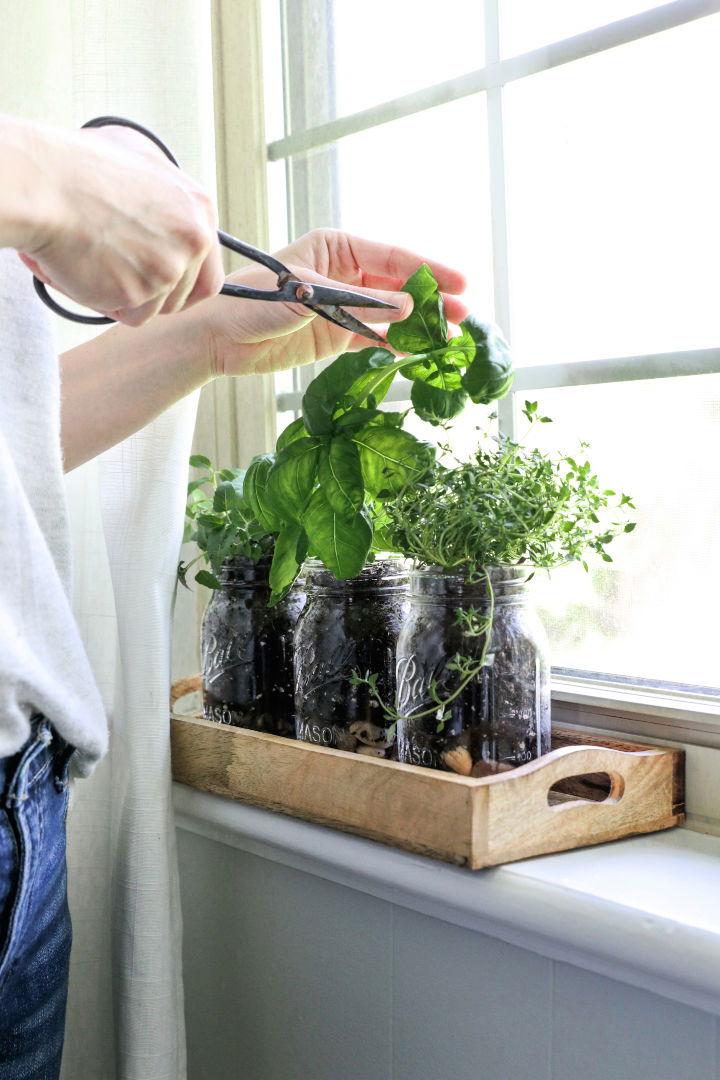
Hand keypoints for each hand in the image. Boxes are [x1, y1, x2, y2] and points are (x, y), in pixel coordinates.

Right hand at [12, 119, 224, 325]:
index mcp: (198, 208)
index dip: (185, 281)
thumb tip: (164, 211)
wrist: (43, 185)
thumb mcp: (140, 158)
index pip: (208, 268)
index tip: (166, 284)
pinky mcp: (139, 293)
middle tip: (123, 276)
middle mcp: (192, 239)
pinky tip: (86, 271)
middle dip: (155, 293)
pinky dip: (106, 302)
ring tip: (96, 260)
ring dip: (127, 295)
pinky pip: (129, 314)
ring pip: (155, 307)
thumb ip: (165, 195)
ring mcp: (168, 269)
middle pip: (185, 294)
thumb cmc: (78, 166)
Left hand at [194, 229, 467, 377]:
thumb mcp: (306, 296)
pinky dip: (397, 343)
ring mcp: (344, 305)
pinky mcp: (337, 334)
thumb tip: (405, 308)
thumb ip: (356, 303)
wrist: (217, 337)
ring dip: (420, 323)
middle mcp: (345, 273)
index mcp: (337, 248)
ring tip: (449, 336)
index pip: (392, 257)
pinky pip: (376, 337)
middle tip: (463, 314)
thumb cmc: (250, 302)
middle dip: (431, 298)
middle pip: (399, 284)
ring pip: (392, 312)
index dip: (428, 269)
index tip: (459, 282)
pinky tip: (419, 350)